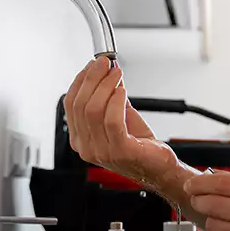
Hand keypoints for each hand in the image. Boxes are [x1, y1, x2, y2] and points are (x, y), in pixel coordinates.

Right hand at [63, 57, 177, 185]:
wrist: (159, 167)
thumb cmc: (140, 146)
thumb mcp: (120, 116)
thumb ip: (110, 97)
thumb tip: (107, 72)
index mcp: (81, 139)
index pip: (71, 104)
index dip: (80, 81)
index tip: (92, 65)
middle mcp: (87, 147)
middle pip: (80, 105)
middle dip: (92, 79)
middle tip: (105, 64)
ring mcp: (102, 151)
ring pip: (94, 110)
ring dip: (106, 86)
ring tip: (117, 74)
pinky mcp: (120, 151)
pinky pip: (112, 120)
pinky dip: (116, 101)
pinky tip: (122, 91)